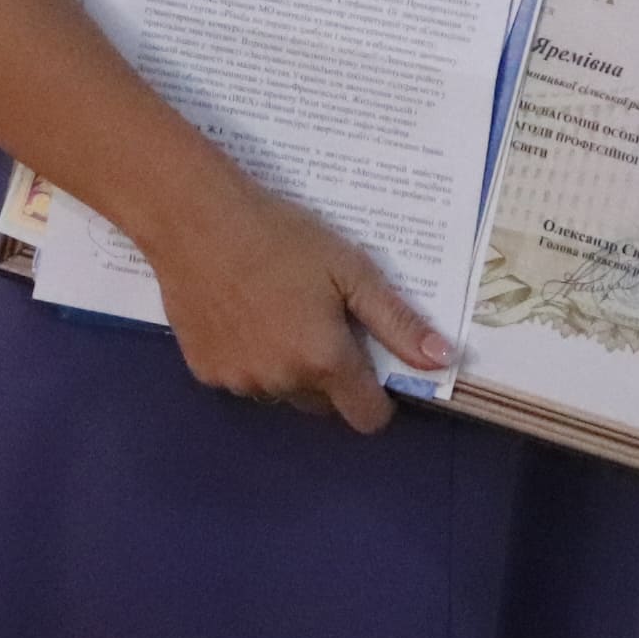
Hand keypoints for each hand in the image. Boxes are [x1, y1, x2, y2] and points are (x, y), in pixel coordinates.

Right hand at [136, 174, 450, 433]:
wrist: (196, 220)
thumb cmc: (281, 237)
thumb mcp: (350, 270)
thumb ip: (397, 321)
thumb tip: (442, 359)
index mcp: (325, 360)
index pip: (366, 417)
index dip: (376, 396)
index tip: (368, 360)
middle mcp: (283, 383)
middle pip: (323, 404)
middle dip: (329, 375)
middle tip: (317, 320)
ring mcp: (239, 382)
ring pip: (280, 392)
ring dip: (286, 369)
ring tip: (274, 311)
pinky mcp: (204, 372)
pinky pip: (241, 380)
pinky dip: (248, 359)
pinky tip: (240, 314)